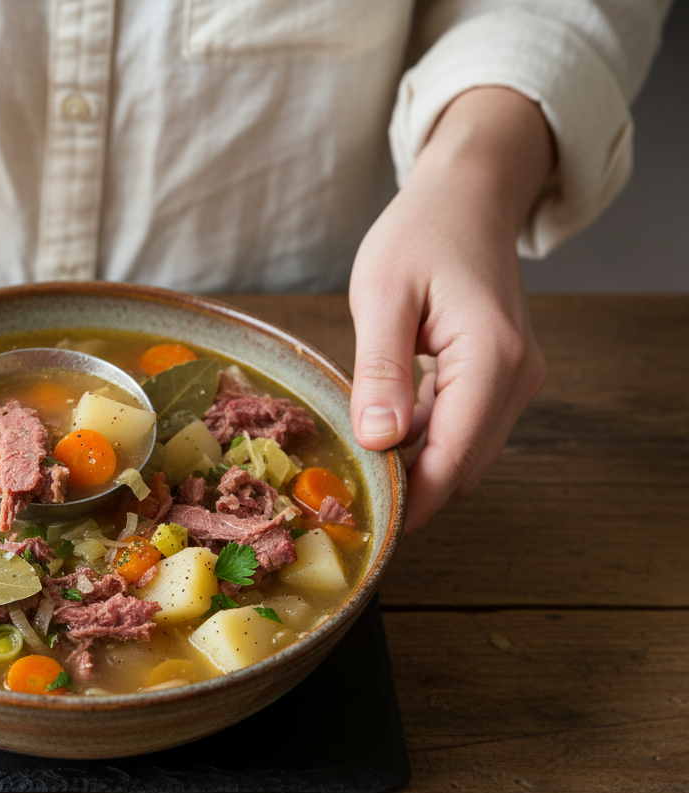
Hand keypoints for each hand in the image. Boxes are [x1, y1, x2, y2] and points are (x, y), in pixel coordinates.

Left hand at [349, 87, 552, 533]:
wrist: (467, 197)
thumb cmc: (420, 235)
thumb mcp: (383, 295)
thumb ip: (382, 371)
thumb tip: (379, 441)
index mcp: (491, 359)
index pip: (454, 459)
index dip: (412, 502)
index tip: (366, 525)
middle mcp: (517, 377)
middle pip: (464, 466)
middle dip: (412, 491)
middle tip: (348, 502)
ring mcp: (515, 379)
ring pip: (465, 452)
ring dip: (417, 466)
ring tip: (356, 468)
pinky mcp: (502, 377)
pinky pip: (463, 427)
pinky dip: (426, 440)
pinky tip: (382, 430)